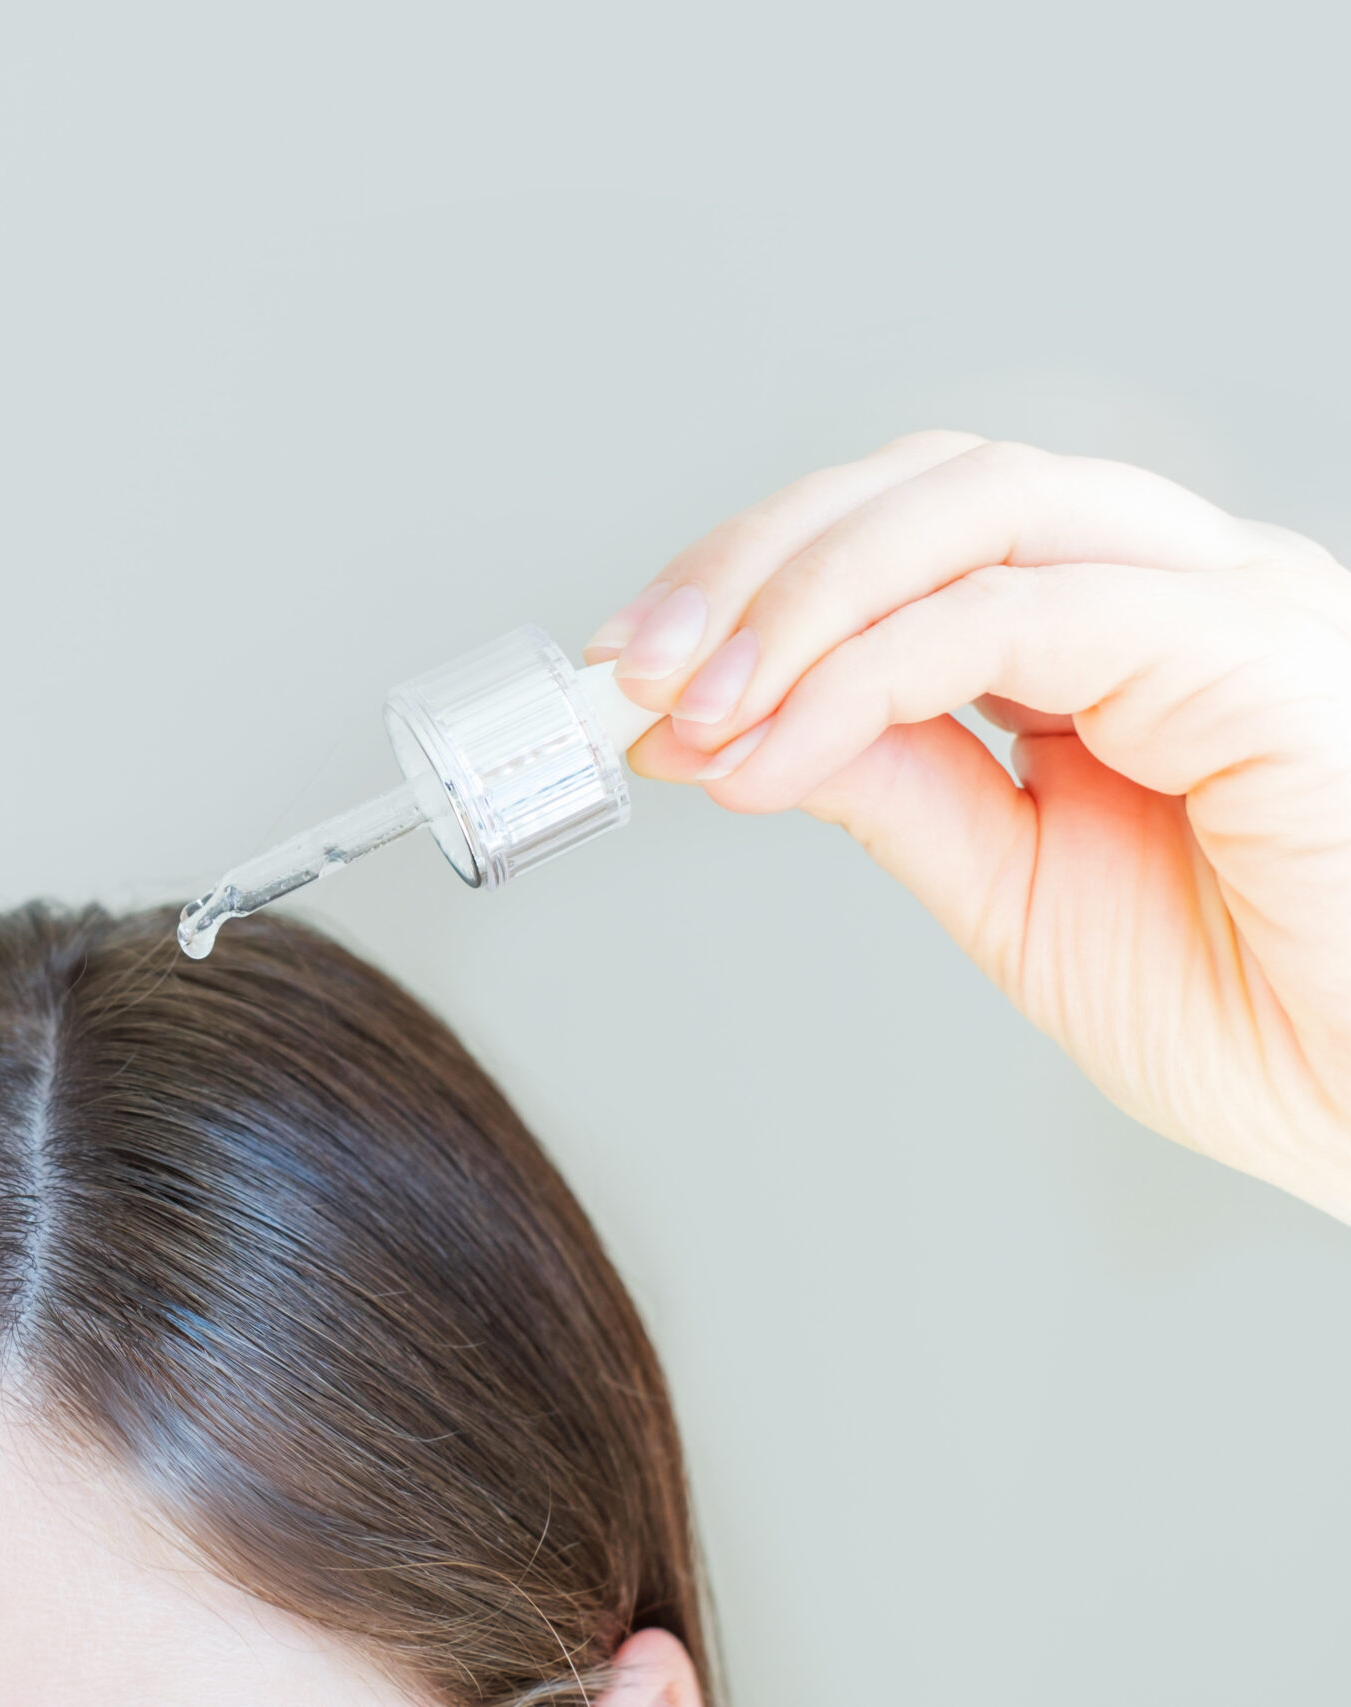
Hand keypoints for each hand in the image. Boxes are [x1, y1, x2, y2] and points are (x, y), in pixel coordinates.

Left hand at [587, 433, 1350, 1221]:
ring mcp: (1233, 601)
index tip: (636, 671)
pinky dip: (869, 674)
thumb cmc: (1279, 1024)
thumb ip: (904, 792)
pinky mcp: (1261, 654)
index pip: (921, 530)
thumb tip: (746, 729)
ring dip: (796, 595)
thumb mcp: (1022, 896)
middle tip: (630, 668)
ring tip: (688, 705)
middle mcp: (1185, 587)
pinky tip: (778, 749)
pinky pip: (1026, 616)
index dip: (760, 581)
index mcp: (1132, 634)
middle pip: (932, 484)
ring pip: (976, 505)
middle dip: (753, 562)